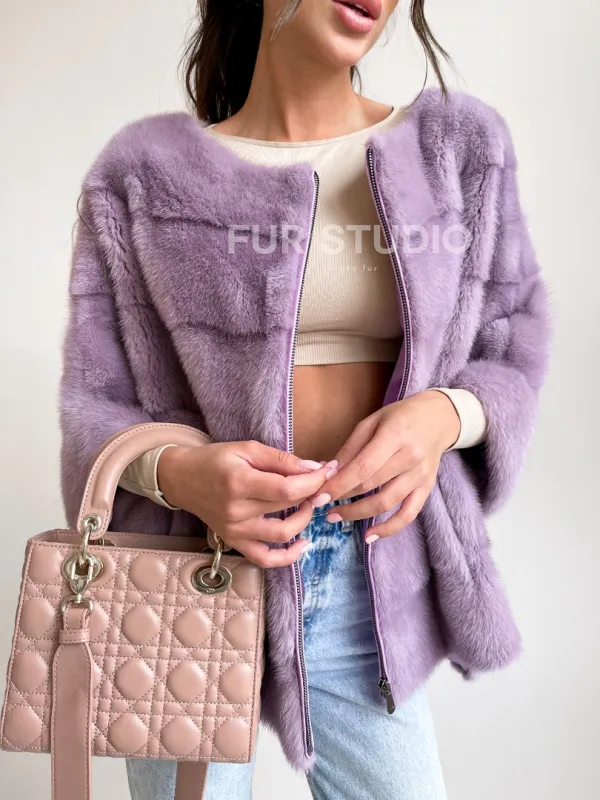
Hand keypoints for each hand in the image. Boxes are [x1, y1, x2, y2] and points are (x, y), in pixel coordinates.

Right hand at [158, 441, 335, 566]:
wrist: (183, 479)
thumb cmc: (215, 460)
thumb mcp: (247, 449)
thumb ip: (281, 459)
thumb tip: (314, 468)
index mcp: (240, 482)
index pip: (288, 488)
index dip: (314, 481)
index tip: (327, 470)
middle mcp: (237, 510)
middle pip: (288, 506)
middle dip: (312, 493)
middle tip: (321, 482)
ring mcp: (235, 530)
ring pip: (282, 534)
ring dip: (305, 519)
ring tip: (308, 504)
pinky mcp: (234, 541)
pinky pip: (264, 558)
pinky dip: (287, 557)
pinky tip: (303, 543)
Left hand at [319, 390, 460, 540]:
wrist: (438, 419)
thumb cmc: (400, 417)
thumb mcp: (372, 422)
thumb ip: (351, 448)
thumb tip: (328, 472)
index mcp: (394, 435)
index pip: (363, 467)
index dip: (339, 484)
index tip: (318, 496)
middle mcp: (410, 457)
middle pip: (371, 485)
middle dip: (342, 497)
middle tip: (319, 504)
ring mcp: (420, 476)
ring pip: (386, 503)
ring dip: (358, 513)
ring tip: (335, 516)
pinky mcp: (427, 489)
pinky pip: (408, 515)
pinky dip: (389, 529)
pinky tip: (369, 535)